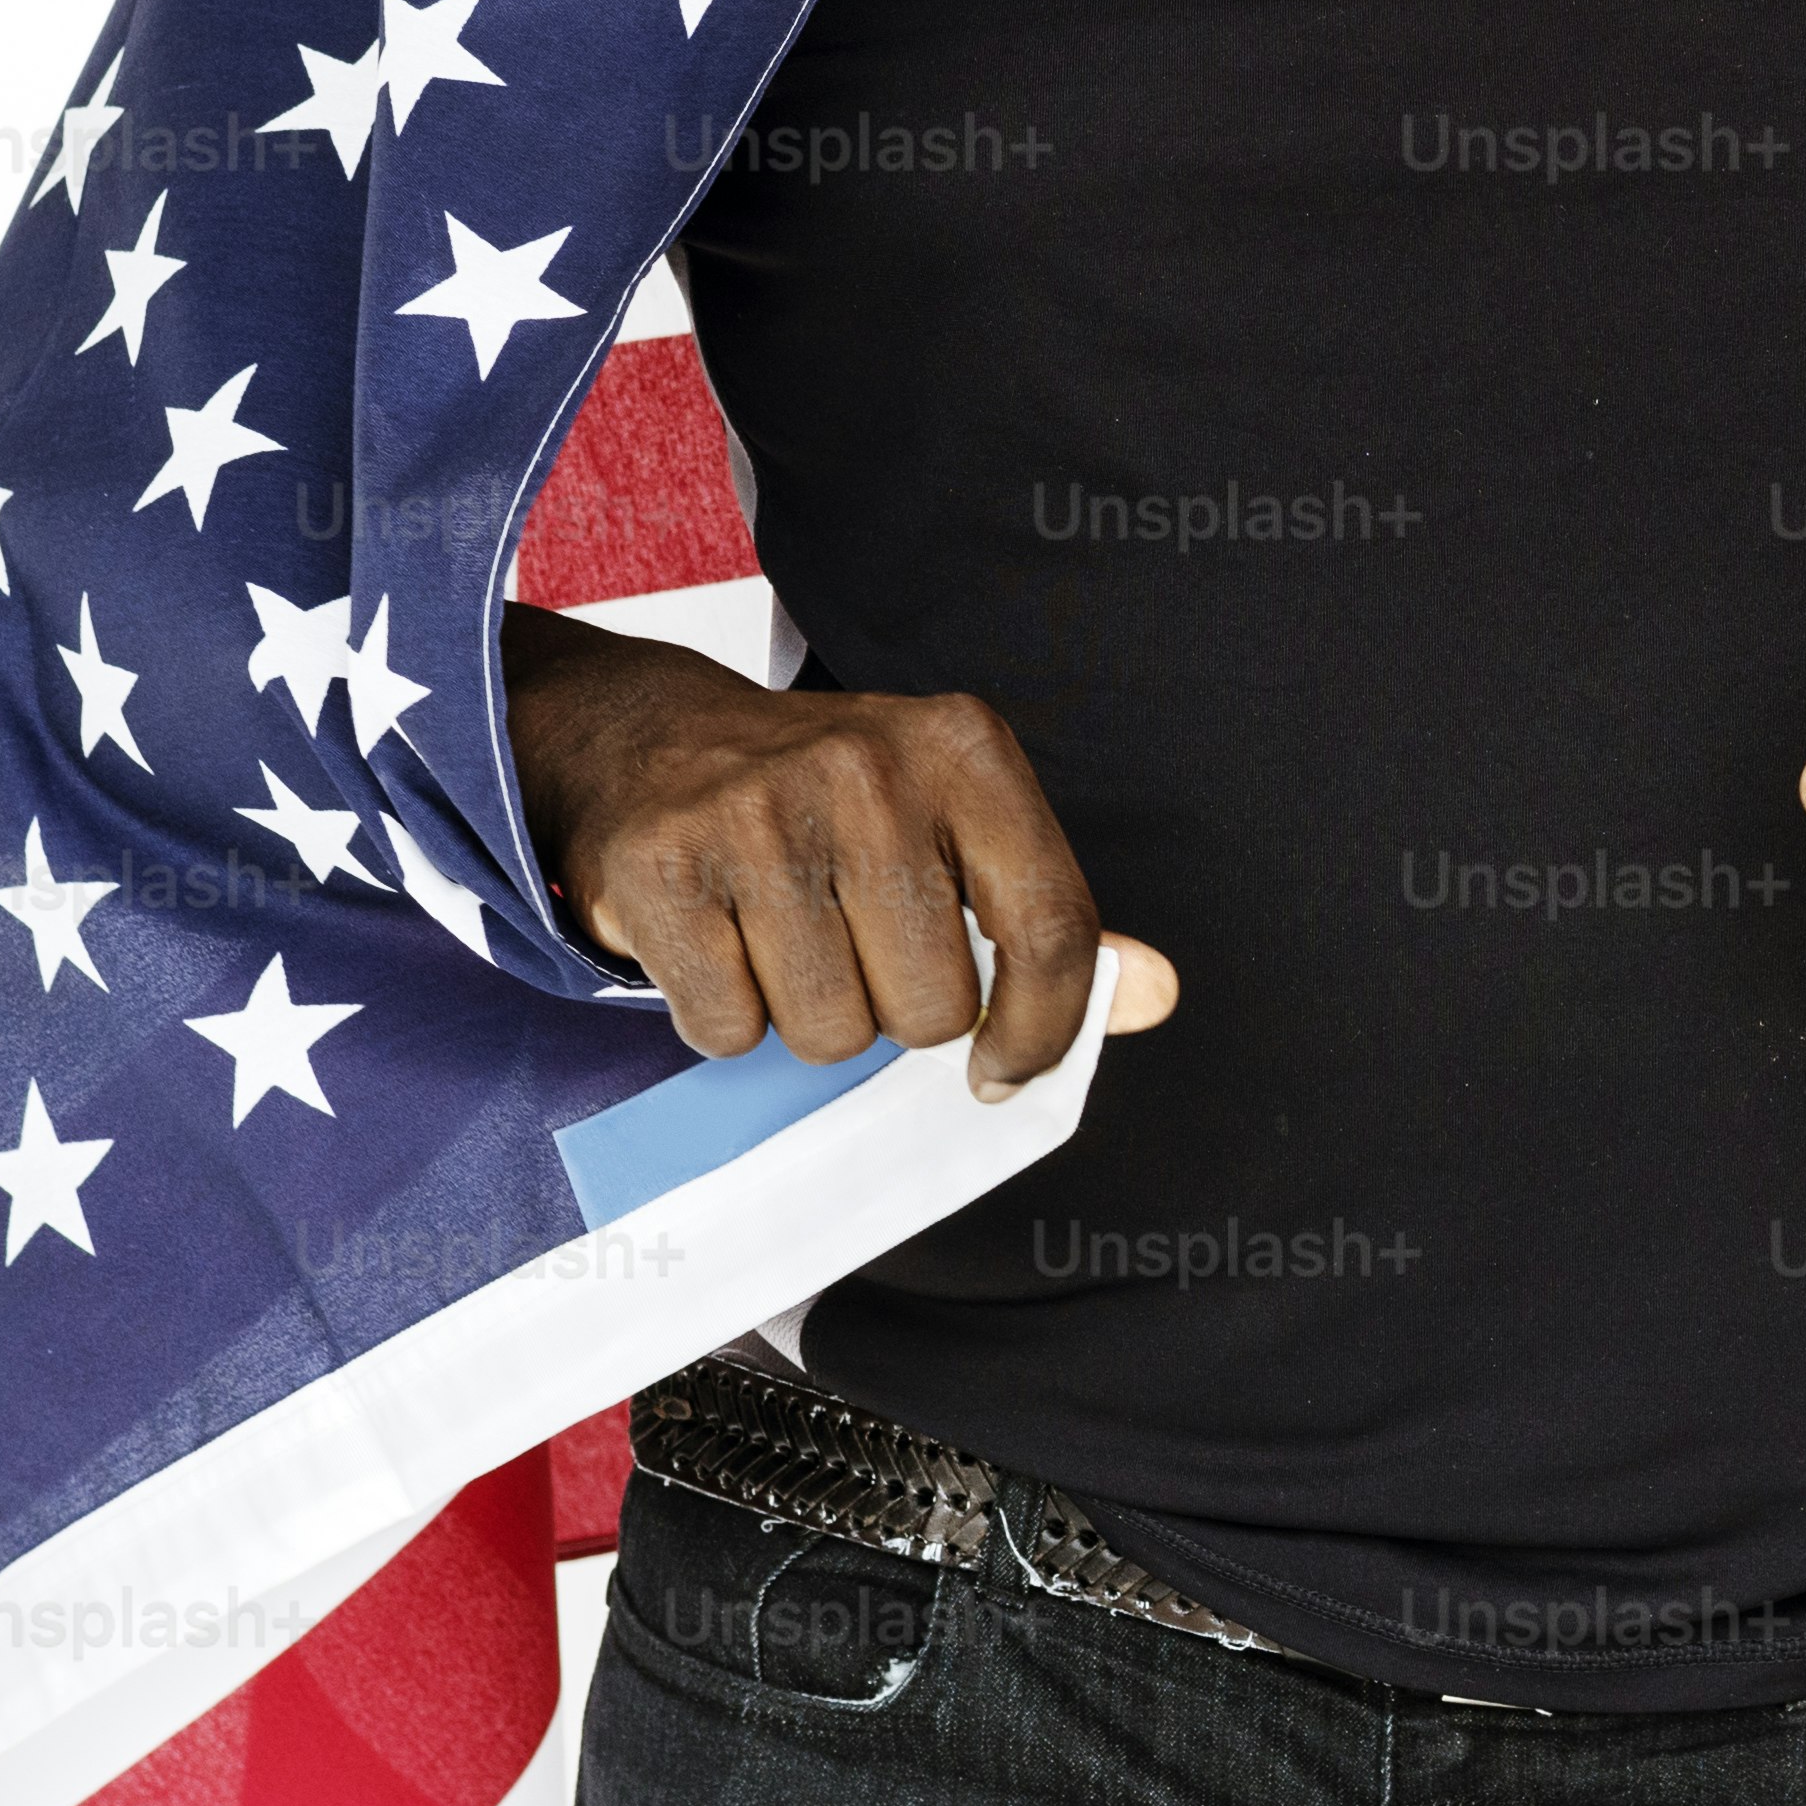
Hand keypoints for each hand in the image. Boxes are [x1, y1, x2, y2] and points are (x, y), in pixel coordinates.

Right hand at [501, 606, 1173, 1099]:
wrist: (648, 737)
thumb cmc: (828, 803)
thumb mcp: (958, 824)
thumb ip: (1053, 919)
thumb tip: (1157, 993)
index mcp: (965, 750)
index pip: (1052, 931)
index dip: (1041, 1031)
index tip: (1001, 1069)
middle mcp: (865, 768)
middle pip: (932, 1010)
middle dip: (894, 1012)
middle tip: (849, 945)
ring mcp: (757, 813)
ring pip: (832, 1035)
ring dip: (808, 1018)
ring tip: (780, 937)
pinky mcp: (662, 867)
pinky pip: (728, 1031)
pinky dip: (725, 1016)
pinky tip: (718, 940)